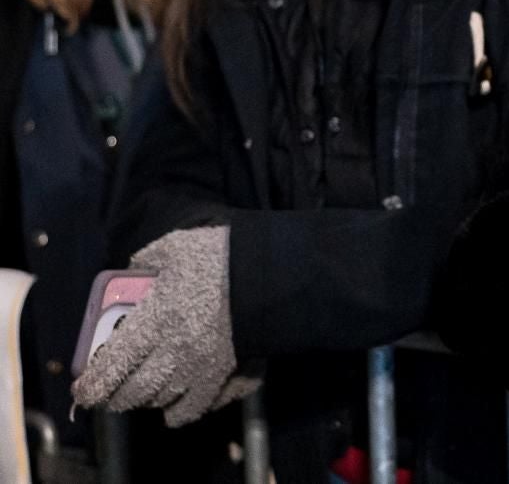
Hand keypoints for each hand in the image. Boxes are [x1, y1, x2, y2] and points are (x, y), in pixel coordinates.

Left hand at [71, 226, 256, 425]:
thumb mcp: (179, 246)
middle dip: (117, 396)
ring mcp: (201, 368)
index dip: (92, 385)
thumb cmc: (225, 256)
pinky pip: (195, 408)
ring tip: (143, 391)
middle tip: (111, 391)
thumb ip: (150, 258)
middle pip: (133, 392)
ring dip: (147, 400)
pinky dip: (180, 411)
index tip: (83, 390)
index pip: (112, 366)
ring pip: (160, 401)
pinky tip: (176, 405)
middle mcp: (174, 352)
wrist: (275, 273)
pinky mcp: (226, 375)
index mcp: (156, 320)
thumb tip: (137, 267)